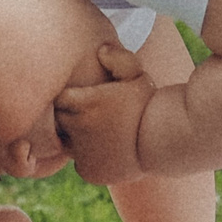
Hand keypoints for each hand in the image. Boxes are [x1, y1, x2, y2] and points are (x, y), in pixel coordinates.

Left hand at [54, 41, 156, 185]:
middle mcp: (75, 126)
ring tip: (104, 132)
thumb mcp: (138, 76)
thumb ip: (119, 58)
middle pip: (59, 120)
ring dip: (80, 138)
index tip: (89, 98)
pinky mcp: (88, 171)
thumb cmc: (148, 105)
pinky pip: (81, 163)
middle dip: (73, 117)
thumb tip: (101, 50)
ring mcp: (80, 151)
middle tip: (97, 115)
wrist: (161, 143)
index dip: (73, 97)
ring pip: (69, 143)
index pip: (59, 98)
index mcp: (80, 101)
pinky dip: (90, 158)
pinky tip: (109, 150)